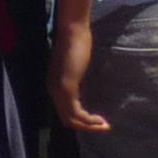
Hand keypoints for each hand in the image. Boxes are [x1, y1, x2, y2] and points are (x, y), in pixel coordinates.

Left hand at [50, 12, 103, 137]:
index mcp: (54, 86)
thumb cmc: (77, 42)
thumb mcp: (75, 66)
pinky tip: (100, 120)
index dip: (80, 120)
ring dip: (88, 126)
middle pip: (67, 120)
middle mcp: (53, 91)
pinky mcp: (67, 87)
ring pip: (71, 119)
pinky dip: (88, 120)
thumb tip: (83, 88)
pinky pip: (76, 113)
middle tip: (103, 127)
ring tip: (104, 126)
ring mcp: (58, 90)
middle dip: (85, 126)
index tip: (97, 122)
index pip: (64, 112)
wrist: (72, 30)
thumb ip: (75, 78)